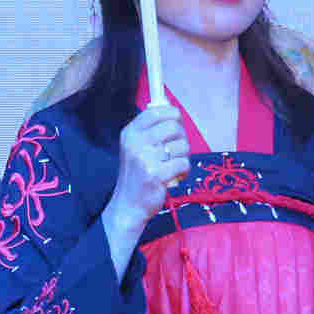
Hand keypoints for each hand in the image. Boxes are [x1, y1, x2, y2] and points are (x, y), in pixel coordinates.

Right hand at [105, 104, 189, 233]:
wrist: (128, 205)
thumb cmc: (137, 175)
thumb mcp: (135, 148)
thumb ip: (151, 129)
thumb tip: (171, 107)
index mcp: (130, 133)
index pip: (156, 111)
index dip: (172, 114)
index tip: (176, 123)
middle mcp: (135, 143)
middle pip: (174, 127)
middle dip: (182, 138)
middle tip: (177, 150)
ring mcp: (145, 159)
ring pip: (182, 146)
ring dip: (183, 156)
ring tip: (174, 165)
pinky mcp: (157, 175)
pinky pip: (184, 163)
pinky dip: (184, 171)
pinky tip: (176, 176)